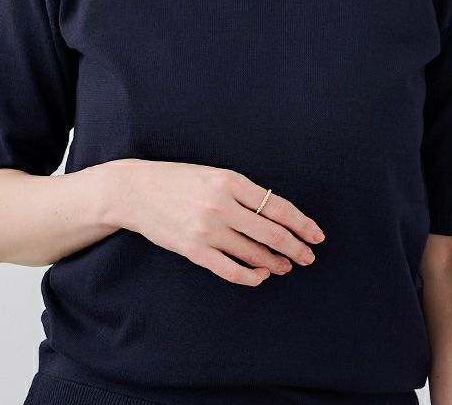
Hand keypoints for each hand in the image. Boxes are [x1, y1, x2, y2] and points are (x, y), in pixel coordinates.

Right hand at [104, 158, 324, 285]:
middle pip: (271, 233)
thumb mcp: (215, 175)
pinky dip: (250, 276)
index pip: (278, 207)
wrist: (135, 191)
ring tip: (287, 266)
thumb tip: (276, 216)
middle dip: (296, 248)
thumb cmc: (179, 180)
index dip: (302, 224)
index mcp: (231, 181)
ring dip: (275, 263)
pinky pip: (229, 269)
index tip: (316, 235)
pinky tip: (261, 276)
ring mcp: (207, 230)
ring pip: (254, 253)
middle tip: (309, 257)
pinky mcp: (193, 250)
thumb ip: (244, 193)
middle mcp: (222, 205)